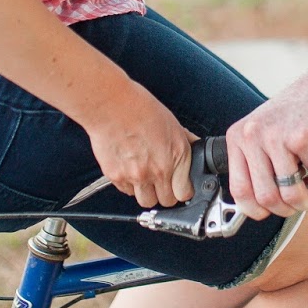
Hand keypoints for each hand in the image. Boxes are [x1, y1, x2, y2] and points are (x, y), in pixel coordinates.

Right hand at [86, 81, 192, 207]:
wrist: (111, 106)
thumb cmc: (140, 109)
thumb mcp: (173, 124)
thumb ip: (185, 143)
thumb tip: (196, 149)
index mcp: (177, 156)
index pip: (185, 192)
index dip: (182, 191)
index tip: (179, 187)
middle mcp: (159, 170)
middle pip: (167, 201)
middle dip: (165, 193)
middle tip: (160, 181)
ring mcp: (137, 176)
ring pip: (146, 201)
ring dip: (146, 192)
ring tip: (143, 176)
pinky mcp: (117, 177)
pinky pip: (127, 191)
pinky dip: (128, 184)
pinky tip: (128, 167)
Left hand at [224, 78, 307, 219]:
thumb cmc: (300, 114)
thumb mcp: (268, 134)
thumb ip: (260, 165)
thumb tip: (264, 207)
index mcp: (239, 137)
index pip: (238, 190)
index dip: (255, 210)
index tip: (269, 212)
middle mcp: (252, 135)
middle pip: (266, 197)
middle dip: (288, 208)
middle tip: (301, 201)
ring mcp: (277, 135)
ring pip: (291, 192)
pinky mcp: (304, 136)